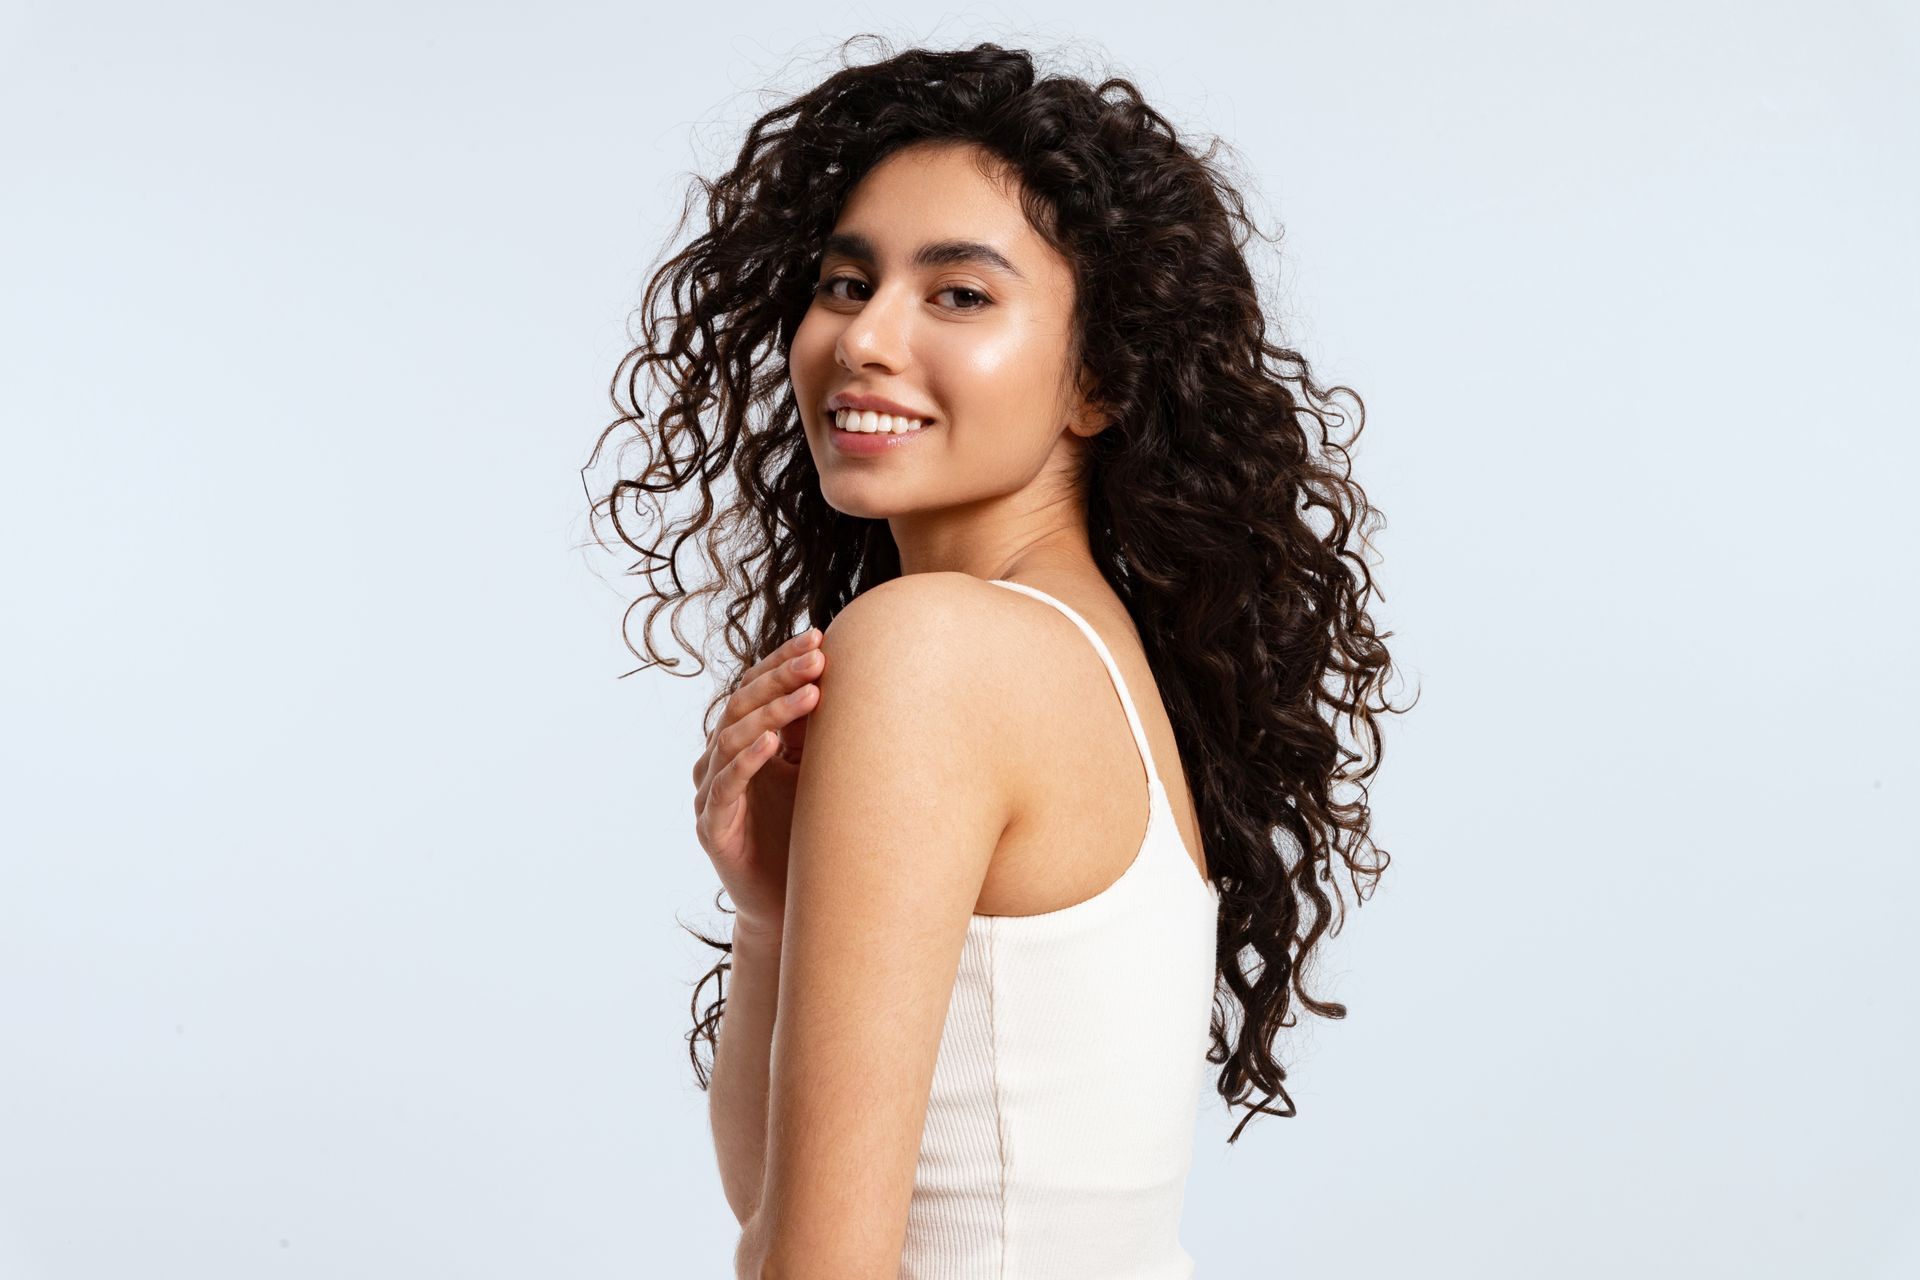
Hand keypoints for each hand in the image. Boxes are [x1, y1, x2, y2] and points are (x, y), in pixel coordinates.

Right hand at [691, 626, 826, 937]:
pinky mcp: (712, 826)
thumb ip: (820, 735)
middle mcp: (720, 761)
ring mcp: (712, 792)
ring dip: (772, 711)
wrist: (792, 906)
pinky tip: (773, 742)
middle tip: (818, 656)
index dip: (783, 661)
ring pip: (732, 736)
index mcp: (742, 742)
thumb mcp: (818, 775)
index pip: (756, 687)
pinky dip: (748, 759)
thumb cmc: (806, 836)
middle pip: (742, 703)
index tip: (820, 636)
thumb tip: (861, 681)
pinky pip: (727, 784)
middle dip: (781, 676)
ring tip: (810, 693)